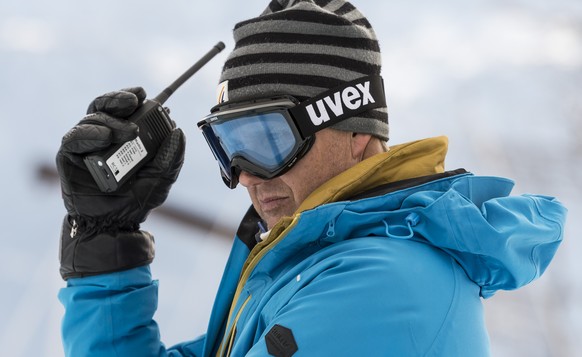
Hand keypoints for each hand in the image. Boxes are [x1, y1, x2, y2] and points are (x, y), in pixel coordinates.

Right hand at [56, 87, 185, 278]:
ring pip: (92, 119)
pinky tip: (105, 136)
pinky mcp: (69, 156)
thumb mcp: (162, 176)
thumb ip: (172, 155)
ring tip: (127, 133)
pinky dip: (90, 133)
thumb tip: (179, 131)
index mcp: (123, 137)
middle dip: (118, 99)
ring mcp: (85, 146)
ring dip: (112, 121)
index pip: (124, 110)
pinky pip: (75, 137)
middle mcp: (103, 137)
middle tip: (134, 102)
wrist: (115, 224)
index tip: (143, 94)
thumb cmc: (136, 200)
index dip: (130, 97)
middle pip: (104, 106)